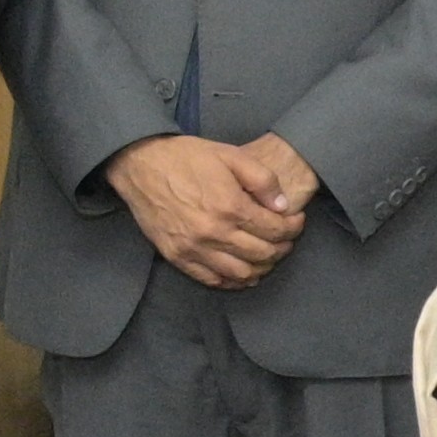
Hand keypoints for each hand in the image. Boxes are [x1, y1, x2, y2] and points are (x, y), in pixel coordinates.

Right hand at [113, 132, 304, 287]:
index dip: (293, 228)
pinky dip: (233, 281)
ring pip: (241, 273)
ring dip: (261, 268)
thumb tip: (283, 206)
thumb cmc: (186, 157)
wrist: (140, 164)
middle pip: (262, 254)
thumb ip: (262, 180)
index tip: (296, 221)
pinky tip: (242, 272)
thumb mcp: (231, 155)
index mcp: (230, 207)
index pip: (275, 230)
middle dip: (282, 248)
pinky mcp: (177, 257)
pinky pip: (212, 280)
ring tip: (267, 255)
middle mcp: (213, 233)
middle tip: (286, 239)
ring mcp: (194, 248)